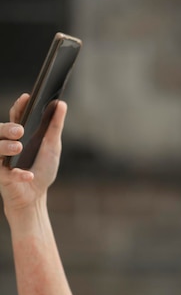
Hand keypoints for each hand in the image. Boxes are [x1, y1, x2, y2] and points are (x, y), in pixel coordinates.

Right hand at [0, 93, 66, 212]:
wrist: (36, 195)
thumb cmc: (42, 169)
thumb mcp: (52, 147)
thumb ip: (54, 126)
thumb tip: (61, 104)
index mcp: (18, 136)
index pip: (15, 117)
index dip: (19, 107)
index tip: (26, 98)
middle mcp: (6, 145)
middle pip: (0, 130)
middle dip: (8, 128)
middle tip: (20, 130)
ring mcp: (1, 161)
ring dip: (6, 147)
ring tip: (18, 147)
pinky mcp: (1, 177)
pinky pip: (5, 173)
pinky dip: (18, 174)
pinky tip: (28, 176)